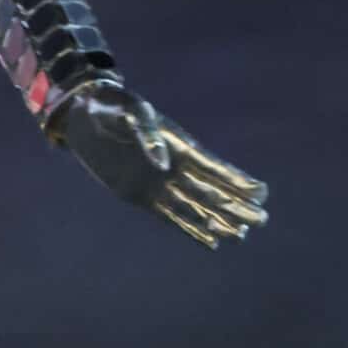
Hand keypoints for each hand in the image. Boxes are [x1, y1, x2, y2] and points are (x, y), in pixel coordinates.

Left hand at [56, 83, 268, 248]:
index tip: (261, 193)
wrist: (85, 116)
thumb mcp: (127, 110)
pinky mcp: (143, 197)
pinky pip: (172, 217)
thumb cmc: (109, 105)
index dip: (238, 181)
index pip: (215, 168)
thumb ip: (145, 133)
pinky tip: (211, 242)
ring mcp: (161, 184)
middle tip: (262, 220)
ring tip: (242, 235)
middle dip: (237, 205)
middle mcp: (176, 167)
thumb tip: (163, 164)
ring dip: (219, 220)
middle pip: (213, 191)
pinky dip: (192, 230)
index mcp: (179, 145)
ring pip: (197, 207)